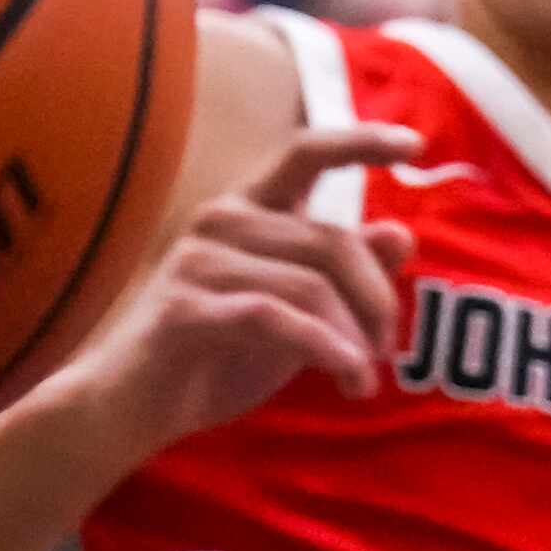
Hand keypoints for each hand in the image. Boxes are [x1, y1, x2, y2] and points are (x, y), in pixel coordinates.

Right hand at [74, 124, 421, 455]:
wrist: (134, 408)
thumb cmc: (216, 354)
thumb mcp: (295, 311)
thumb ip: (341, 273)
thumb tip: (402, 233)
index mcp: (247, 210)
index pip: (306, 154)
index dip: (361, 142)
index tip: (416, 146)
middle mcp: (221, 221)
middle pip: (332, 242)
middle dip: (376, 301)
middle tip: (386, 352)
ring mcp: (198, 261)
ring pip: (311, 285)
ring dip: (352, 339)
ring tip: (362, 381)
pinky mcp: (186, 308)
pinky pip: (276, 318)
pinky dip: (324, 348)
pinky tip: (346, 375)